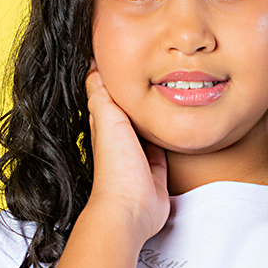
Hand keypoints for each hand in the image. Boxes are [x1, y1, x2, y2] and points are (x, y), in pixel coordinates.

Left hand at [85, 64, 170, 241]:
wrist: (131, 208)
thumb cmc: (116, 169)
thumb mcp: (107, 120)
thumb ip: (102, 95)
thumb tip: (93, 67)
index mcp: (106, 125)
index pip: (107, 96)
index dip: (113, 79)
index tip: (120, 59)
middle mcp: (121, 139)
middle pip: (129, 110)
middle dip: (136, 94)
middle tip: (149, 71)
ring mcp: (138, 154)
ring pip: (146, 126)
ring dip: (153, 113)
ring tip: (165, 92)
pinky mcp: (156, 168)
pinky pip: (162, 146)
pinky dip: (166, 135)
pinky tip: (174, 125)